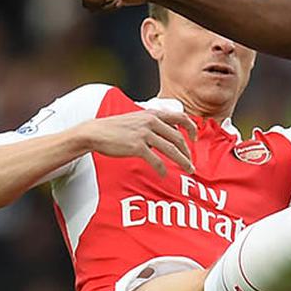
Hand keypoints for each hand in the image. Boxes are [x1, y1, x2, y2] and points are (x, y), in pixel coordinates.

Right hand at [76, 110, 197, 175]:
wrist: (95, 132)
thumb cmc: (115, 128)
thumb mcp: (137, 118)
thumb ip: (153, 123)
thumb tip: (169, 133)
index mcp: (153, 114)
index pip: (181, 117)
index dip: (191, 128)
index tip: (195, 138)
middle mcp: (151, 122)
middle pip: (178, 138)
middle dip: (187, 152)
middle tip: (191, 163)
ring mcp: (144, 134)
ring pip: (171, 150)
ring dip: (183, 162)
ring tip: (189, 170)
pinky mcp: (137, 146)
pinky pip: (156, 160)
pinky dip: (162, 169)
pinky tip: (164, 175)